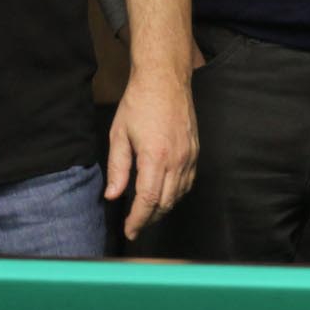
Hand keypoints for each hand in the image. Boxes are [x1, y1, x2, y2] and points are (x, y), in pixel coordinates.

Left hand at [104, 68, 197, 240]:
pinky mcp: (195, 150)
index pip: (147, 200)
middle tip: (135, 226)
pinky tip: (165, 194)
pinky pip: (188, 181)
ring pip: (179, 194)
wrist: (165, 79)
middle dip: (149, 219)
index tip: (129, 231)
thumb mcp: (119, 134)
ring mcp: (189, 155)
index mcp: (155, 157)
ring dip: (163, 208)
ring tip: (148, 213)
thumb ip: (117, 168)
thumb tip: (113, 196)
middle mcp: (176, 159)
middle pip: (165, 202)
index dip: (138, 220)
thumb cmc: (139, 103)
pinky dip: (176, 194)